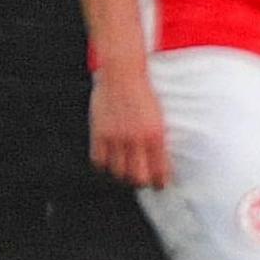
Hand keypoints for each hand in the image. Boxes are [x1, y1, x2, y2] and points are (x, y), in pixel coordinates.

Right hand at [90, 65, 169, 190]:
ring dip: (121, 174)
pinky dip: (104, 164)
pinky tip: (108, 160)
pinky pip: (99, 161)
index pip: (159, 170)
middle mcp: (137, 139)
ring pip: (118, 172)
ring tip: (124, 170)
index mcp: (156, 135)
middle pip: (137, 177)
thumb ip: (156, 138)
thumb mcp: (157, 116)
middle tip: (140, 180)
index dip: (159, 182)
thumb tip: (156, 160)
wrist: (123, 74)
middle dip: (140, 182)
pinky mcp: (100, 133)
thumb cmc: (142, 93)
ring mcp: (117, 137)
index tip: (159, 185)